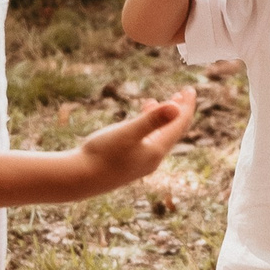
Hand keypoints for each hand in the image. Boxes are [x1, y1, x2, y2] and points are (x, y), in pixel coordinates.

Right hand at [73, 87, 196, 189]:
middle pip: (172, 131)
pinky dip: (147, 128)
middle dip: (178, 112)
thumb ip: (152, 119)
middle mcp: (152, 158)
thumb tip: (177, 106)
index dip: (186, 106)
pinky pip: (145, 142)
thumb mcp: (128, 132)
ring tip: (160, 102)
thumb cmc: (102, 154)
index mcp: (157, 150)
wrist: (79, 179)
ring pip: (158, 137)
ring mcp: (140, 162)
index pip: (179, 125)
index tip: (190, 89)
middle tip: (183, 94)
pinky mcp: (128, 164)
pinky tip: (138, 121)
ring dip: (161, 119)